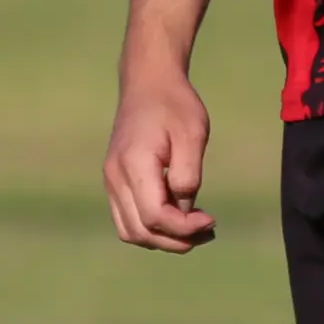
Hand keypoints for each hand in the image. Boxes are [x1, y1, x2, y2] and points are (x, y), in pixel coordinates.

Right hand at [103, 69, 216, 251]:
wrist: (148, 83)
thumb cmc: (174, 105)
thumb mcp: (192, 135)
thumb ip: (188, 176)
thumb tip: (185, 209)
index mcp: (134, 165)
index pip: (155, 217)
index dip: (185, 228)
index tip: (211, 220)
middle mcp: (115, 177)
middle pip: (141, 232)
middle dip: (176, 241)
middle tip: (208, 230)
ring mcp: (111, 181)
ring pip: (131, 232)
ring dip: (163, 239)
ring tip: (195, 229)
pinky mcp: (115, 182)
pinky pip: (128, 220)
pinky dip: (152, 228)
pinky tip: (178, 217)